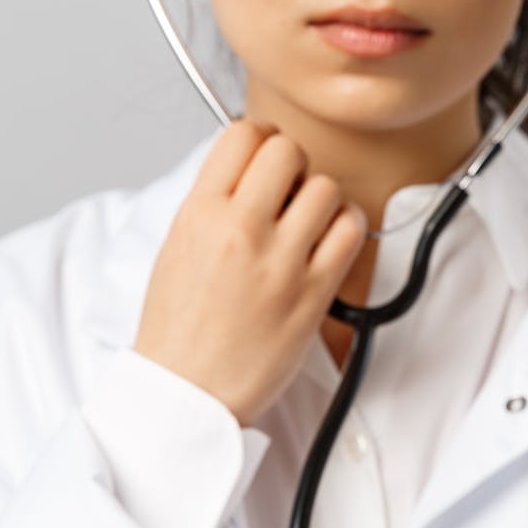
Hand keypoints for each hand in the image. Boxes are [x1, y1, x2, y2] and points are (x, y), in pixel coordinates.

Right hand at [134, 121, 367, 425]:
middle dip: (291, 164)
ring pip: (326, 187)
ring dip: (321, 198)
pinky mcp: (314, 293)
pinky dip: (345, 227)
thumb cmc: (179, 330)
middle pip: (288, 150)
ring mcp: (281, 262)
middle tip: (286, 192)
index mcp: (199, 214)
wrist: (187, 393)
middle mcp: (240, 231)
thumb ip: (213, 202)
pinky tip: (327, 243)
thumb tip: (250, 167)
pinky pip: (351, 230)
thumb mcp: (176, 247)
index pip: (242, 134)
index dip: (259, 139)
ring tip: (306, 224)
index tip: (262, 159)